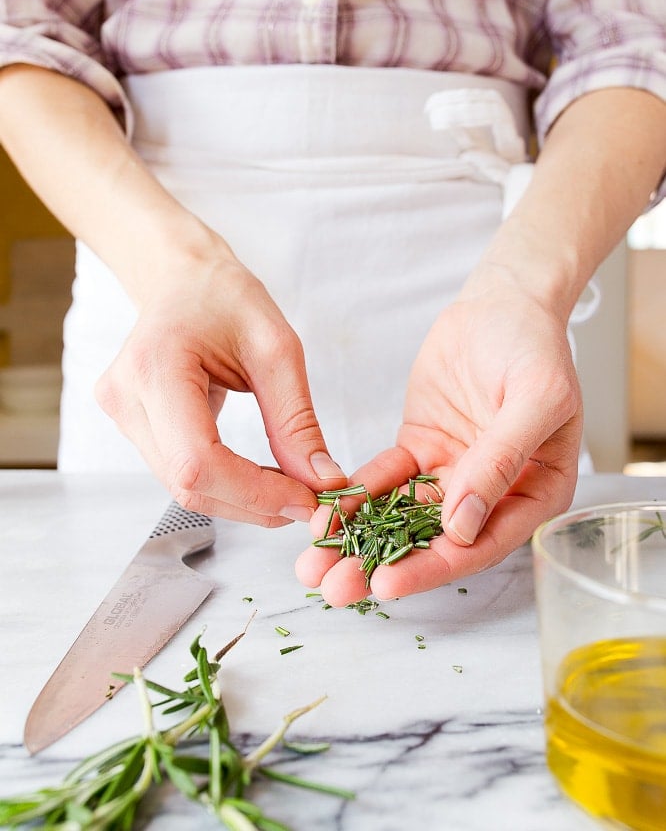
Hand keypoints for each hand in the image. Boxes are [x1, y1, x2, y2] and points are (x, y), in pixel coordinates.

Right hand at [95, 237, 346, 523]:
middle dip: (253, 503)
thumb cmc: (226, 298)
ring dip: (240, 499)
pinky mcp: (130, 425)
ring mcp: (122, 414)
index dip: (253, 493)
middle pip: (188, 482)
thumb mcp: (276, 349)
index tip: (305, 499)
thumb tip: (321, 483)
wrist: (182, 277)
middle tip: (307, 500)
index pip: (197, 460)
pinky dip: (223, 484)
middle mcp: (125, 397)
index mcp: (155, 367)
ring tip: (288, 486)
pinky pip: (178, 473)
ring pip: (182, 486)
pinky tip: (257, 475)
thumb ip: (296, 420)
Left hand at [295, 281, 581, 601]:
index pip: (481, 544)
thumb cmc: (534, 347)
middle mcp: (491, 494)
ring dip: (358, 540)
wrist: (502, 301)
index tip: (387, 584)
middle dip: (382, 565)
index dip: (434, 567)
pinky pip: (383, 479)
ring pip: (401, 517)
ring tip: (312, 566)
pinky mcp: (419, 450)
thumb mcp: (534, 399)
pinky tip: (322, 512)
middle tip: (333, 588)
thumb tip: (462, 527)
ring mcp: (451, 473)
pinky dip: (353, 496)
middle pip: (433, 542)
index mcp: (534, 493)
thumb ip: (500, 460)